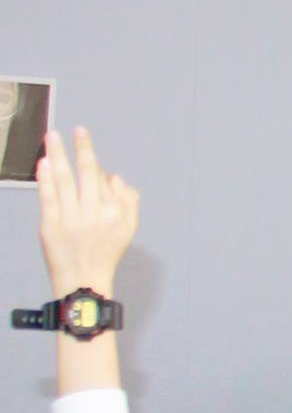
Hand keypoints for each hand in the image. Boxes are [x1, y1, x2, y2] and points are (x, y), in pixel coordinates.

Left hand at [36, 128, 138, 297]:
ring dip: (58, 156)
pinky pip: (48, 198)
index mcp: (114, 214)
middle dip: (79, 149)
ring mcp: (71, 220)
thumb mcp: (128, 230)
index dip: (91, 158)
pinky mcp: (50, 226)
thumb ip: (128, 202)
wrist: (84, 283)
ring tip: (52, 137)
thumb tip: (115, 176)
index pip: (102, 180)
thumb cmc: (105, 254)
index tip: (83, 137)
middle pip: (85, 175)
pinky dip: (45, 179)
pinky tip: (43, 162)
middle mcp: (94, 214)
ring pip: (64, 181)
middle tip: (73, 129)